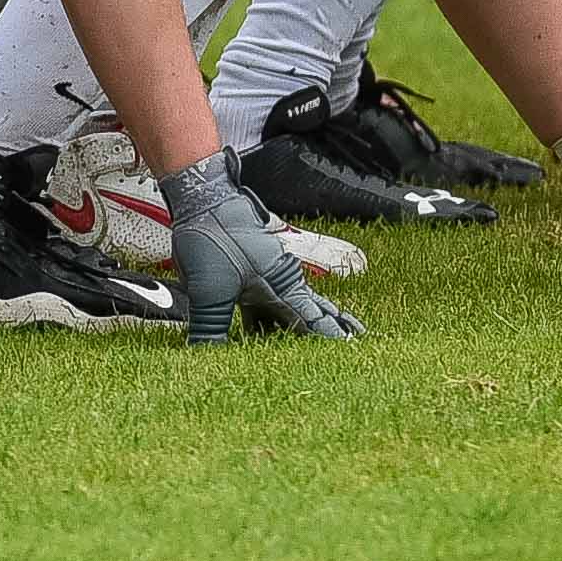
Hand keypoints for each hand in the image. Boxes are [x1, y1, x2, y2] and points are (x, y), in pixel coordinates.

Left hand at [161, 150, 366, 342]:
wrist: (204, 200)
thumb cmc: (214, 240)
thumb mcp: (208, 292)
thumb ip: (212, 329)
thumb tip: (208, 360)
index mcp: (282, 285)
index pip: (313, 320)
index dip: (332, 336)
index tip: (352, 348)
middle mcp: (281, 282)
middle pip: (314, 311)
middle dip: (334, 327)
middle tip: (357, 341)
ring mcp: (266, 278)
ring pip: (291, 309)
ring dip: (303, 327)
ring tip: (316, 343)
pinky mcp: (248, 277)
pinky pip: (267, 306)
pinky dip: (273, 323)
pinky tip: (268, 334)